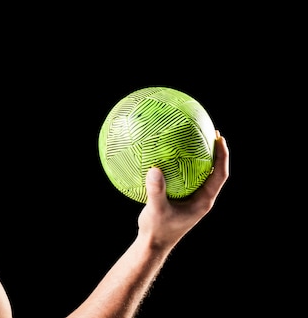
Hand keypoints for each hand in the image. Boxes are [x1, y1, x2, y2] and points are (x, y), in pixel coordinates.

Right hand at [137, 131, 229, 247]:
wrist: (153, 244)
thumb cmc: (157, 230)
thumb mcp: (156, 210)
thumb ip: (156, 191)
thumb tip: (155, 169)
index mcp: (203, 201)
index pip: (219, 175)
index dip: (222, 156)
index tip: (220, 138)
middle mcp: (201, 198)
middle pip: (214, 171)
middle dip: (215, 152)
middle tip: (211, 132)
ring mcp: (191, 198)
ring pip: (200, 174)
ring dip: (200, 157)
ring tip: (193, 139)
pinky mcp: (181, 198)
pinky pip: (183, 177)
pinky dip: (180, 165)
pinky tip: (167, 155)